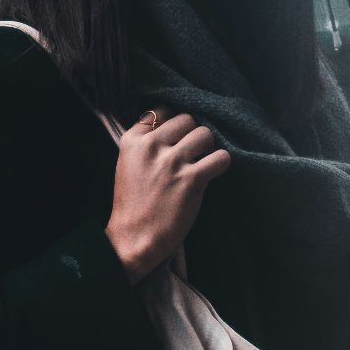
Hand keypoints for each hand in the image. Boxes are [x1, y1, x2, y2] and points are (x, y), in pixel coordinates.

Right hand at [105, 110, 230, 282]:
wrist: (134, 238)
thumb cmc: (134, 204)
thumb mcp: (128, 164)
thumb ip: (146, 143)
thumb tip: (175, 125)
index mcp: (132, 141)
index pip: (161, 111)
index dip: (173, 125)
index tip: (175, 140)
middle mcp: (151, 147)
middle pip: (186, 120)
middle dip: (192, 135)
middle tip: (190, 154)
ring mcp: (172, 162)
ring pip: (205, 134)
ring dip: (207, 148)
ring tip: (201, 163)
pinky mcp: (191, 180)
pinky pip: (220, 157)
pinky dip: (220, 163)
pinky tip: (212, 172)